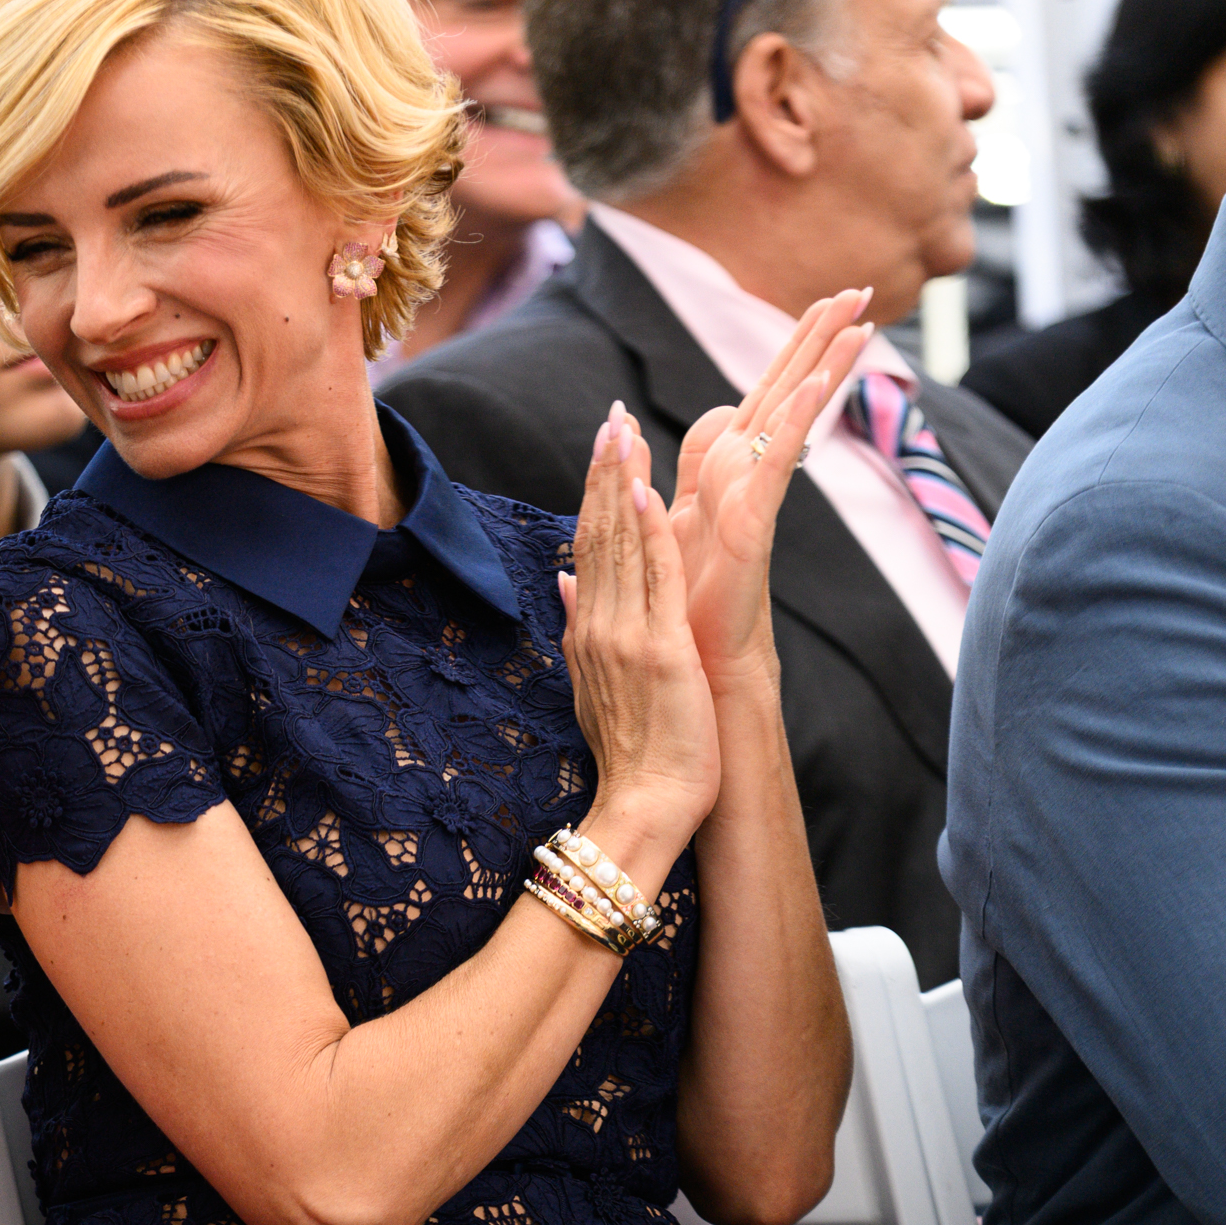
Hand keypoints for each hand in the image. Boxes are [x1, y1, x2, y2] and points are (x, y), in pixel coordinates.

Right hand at [560, 404, 721, 847]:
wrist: (643, 808)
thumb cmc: (632, 758)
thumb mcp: (594, 686)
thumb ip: (581, 628)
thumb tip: (565, 580)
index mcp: (585, 636)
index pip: (587, 551)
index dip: (594, 495)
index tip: (603, 447)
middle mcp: (596, 629)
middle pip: (596, 536)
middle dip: (604, 472)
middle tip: (611, 416)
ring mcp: (624, 638)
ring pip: (619, 547)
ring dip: (621, 484)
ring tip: (623, 431)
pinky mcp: (660, 651)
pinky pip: (653, 581)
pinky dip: (649, 535)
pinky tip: (646, 492)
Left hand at [666, 289, 872, 684]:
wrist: (694, 664)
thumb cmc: (687, 600)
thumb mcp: (674, 513)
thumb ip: (679, 466)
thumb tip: (677, 421)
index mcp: (724, 468)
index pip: (762, 392)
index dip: (790, 350)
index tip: (822, 305)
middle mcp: (746, 474)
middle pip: (786, 388)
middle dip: (820, 338)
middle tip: (860, 287)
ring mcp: (754, 495)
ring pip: (793, 413)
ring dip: (826, 361)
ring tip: (863, 314)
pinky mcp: (752, 521)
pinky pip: (779, 460)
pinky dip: (800, 420)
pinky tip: (821, 381)